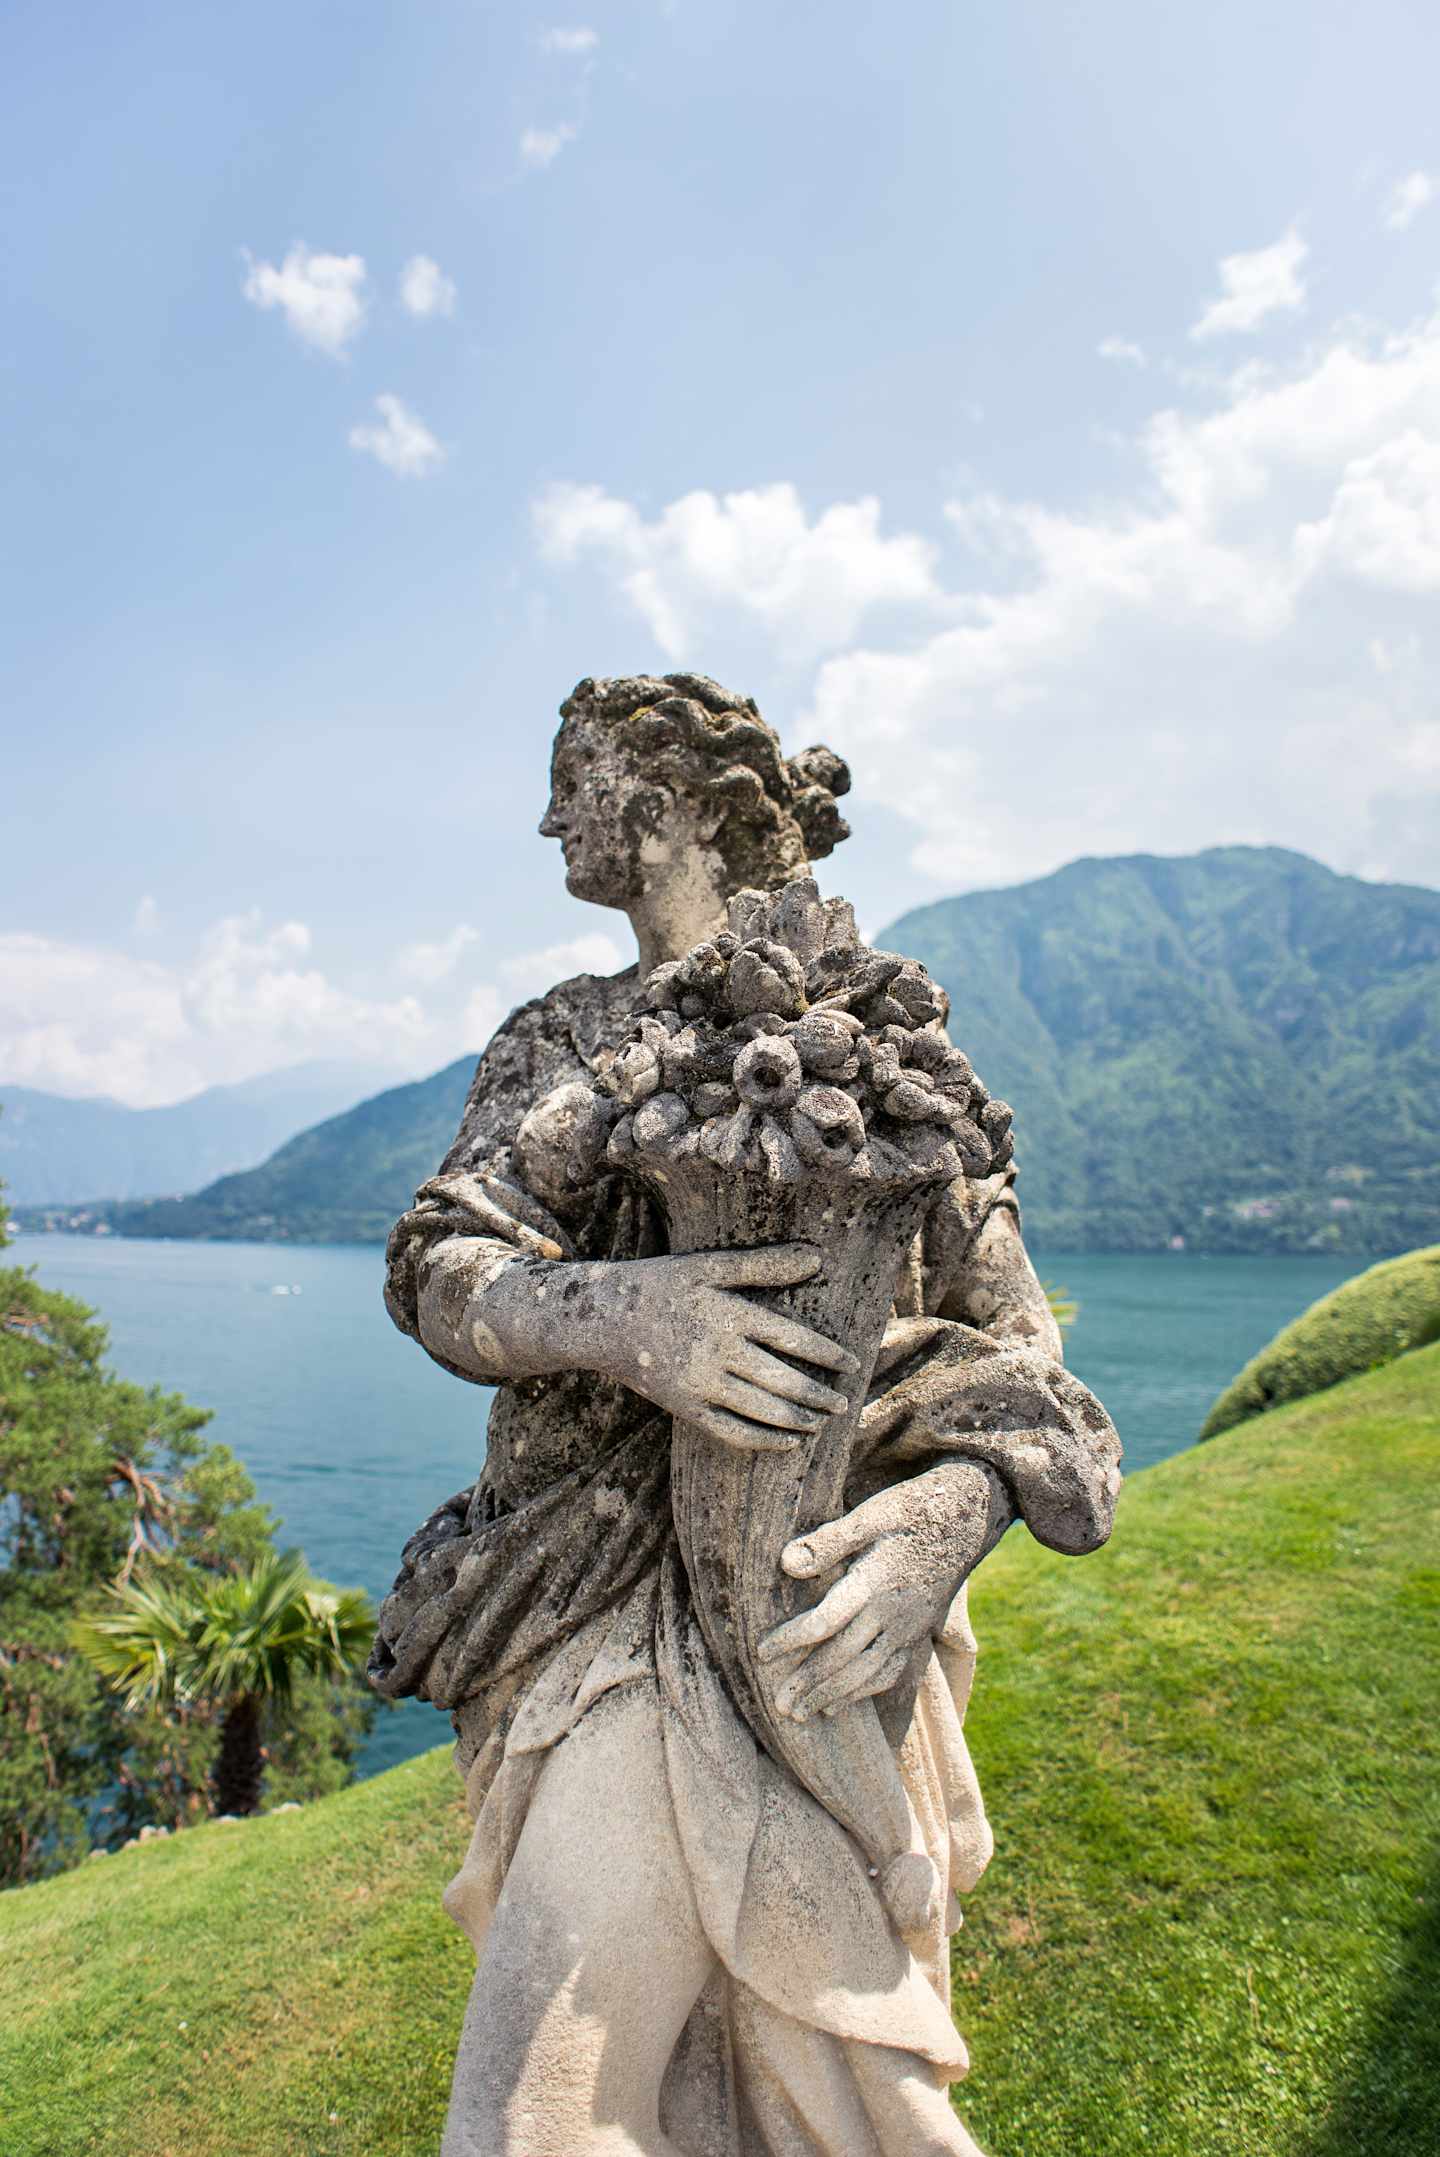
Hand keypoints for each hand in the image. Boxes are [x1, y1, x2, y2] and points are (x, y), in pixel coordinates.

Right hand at [591, 1244, 860, 1450]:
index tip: (852, 1364)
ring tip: (821, 1423)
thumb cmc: (663, 1286)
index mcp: (730, 1316)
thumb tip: (817, 1259)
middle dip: (819, 1396)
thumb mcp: (710, 1267)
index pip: (793, 1338)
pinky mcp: (686, 1409)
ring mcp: (702, 1385)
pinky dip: (764, 1441)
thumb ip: (763, 1265)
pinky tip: (788, 1441)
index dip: (827, 1354)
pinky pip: (732, 1433)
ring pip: (763, 1412)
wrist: (606, 1320)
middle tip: (844, 1405)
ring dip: (799, 1421)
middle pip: (784, 1382)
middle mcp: (719, 1354)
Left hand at [757, 1465, 996, 1719]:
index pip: (826, 1621)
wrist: (967, 1520)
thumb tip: (786, 1563)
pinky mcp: (917, 1635)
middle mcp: (892, 1614)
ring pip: (866, 1673)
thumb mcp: (871, 1514)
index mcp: (875, 1583)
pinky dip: (862, 1692)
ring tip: (800, 1714)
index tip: (762, 1652)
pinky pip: (889, 1673)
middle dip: (808, 1682)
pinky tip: (838, 1705)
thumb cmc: (912, 1510)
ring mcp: (908, 1629)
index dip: (792, 1639)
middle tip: (778, 1704)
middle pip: (844, 1657)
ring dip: (832, 1696)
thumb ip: (829, 1541)